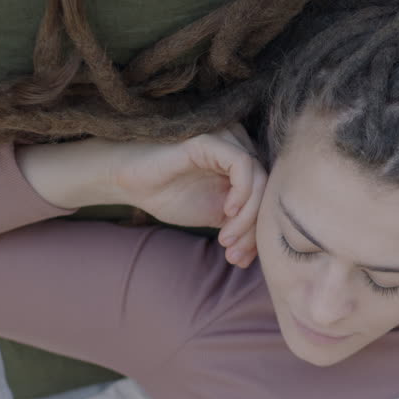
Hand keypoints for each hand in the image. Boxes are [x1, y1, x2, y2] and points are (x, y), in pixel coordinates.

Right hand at [111, 124, 265, 267]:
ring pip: (260, 178)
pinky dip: (242, 192)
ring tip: (226, 240)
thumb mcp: (215, 216)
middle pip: (269, 189)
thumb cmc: (170, 194)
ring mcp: (228, 140)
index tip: (243, 259)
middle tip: (234, 255)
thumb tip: (268, 250)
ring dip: (248, 217)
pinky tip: (226, 211)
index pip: (270, 196)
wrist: (129, 182)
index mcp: (246, 166)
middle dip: (254, 228)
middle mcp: (242, 148)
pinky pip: (242, 164)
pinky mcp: (211, 139)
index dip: (260, 230)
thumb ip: (243, 224)